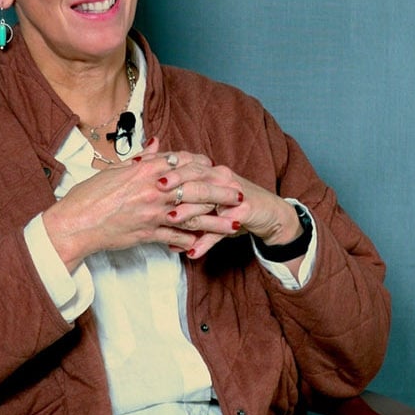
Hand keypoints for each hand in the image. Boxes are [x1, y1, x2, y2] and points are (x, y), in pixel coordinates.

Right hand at [41, 138, 243, 270]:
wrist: (75, 224)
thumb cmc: (89, 195)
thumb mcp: (115, 170)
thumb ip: (141, 159)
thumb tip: (156, 145)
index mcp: (146, 170)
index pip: (183, 163)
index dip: (202, 165)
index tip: (215, 168)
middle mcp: (154, 190)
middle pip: (196, 189)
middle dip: (221, 192)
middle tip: (239, 195)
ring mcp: (153, 213)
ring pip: (193, 216)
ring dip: (216, 221)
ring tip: (235, 224)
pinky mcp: (149, 234)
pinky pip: (177, 238)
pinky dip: (192, 240)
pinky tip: (205, 242)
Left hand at [153, 158, 302, 260]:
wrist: (269, 214)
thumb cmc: (233, 206)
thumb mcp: (207, 199)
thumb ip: (183, 199)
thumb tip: (155, 210)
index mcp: (209, 170)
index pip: (185, 162)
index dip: (165, 164)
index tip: (145, 167)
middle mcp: (220, 176)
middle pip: (195, 174)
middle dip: (175, 180)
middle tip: (155, 187)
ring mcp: (233, 193)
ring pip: (208, 198)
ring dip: (189, 210)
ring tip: (171, 220)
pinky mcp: (245, 211)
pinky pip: (223, 227)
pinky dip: (207, 241)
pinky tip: (194, 252)